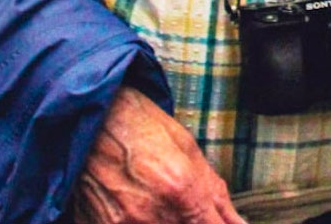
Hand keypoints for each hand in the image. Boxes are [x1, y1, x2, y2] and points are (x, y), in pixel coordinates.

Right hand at [73, 85, 244, 223]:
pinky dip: (140, 221)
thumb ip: (216, 194)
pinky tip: (138, 205)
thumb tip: (237, 223)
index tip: (214, 220)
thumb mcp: (188, 150)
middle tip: (183, 205)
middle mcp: (152, 214)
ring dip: (167, 221)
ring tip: (158, 201)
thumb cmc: (142, 126)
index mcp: (181, 189)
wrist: (93, 118)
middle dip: (191, 221)